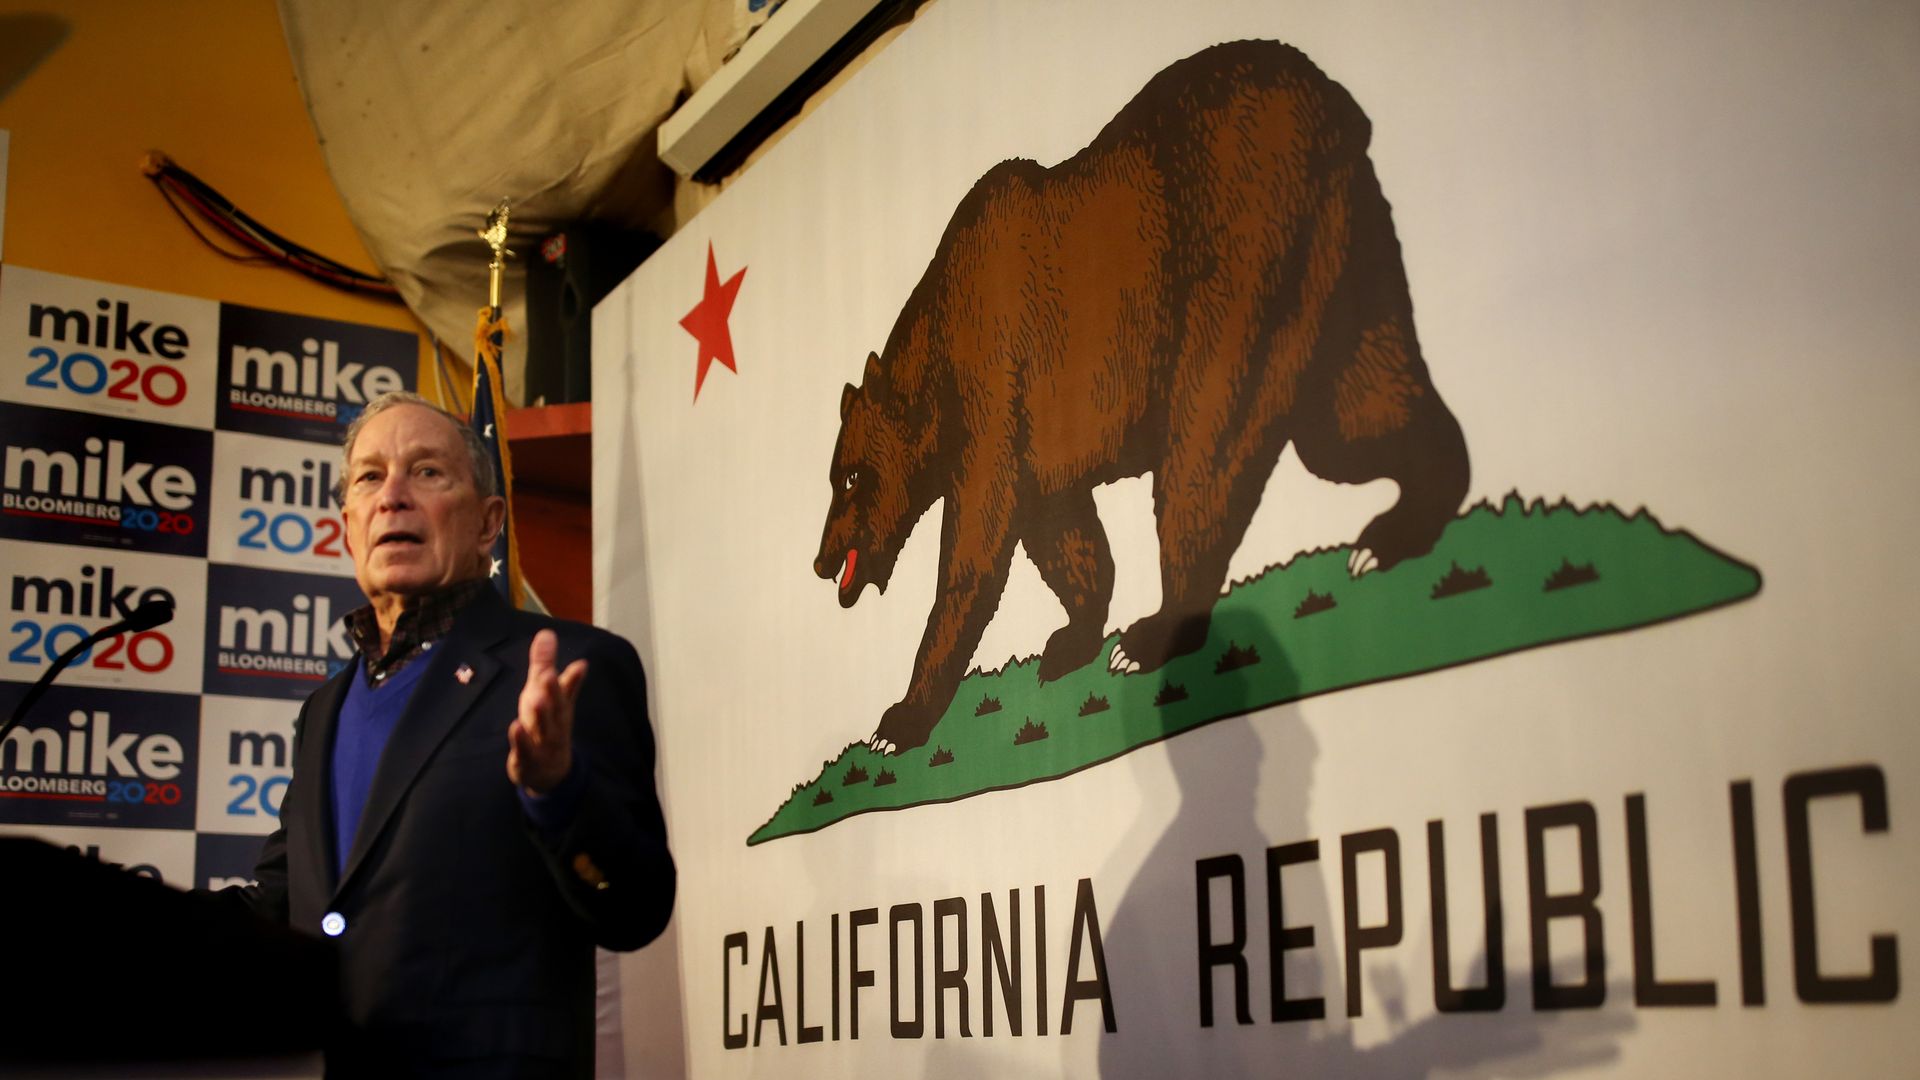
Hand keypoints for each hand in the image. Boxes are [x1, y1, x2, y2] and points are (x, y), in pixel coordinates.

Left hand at [507, 629, 587, 794]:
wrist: (550, 772)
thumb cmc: (550, 729)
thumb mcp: (553, 703)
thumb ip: (559, 676)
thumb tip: (572, 652)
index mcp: (560, 709)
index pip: (563, 692)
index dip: (563, 679)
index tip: (569, 664)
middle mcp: (554, 725)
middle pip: (555, 708)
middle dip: (552, 692)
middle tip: (547, 675)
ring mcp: (542, 743)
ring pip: (543, 729)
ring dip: (540, 715)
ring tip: (535, 699)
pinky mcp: (528, 759)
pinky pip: (525, 750)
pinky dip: (521, 740)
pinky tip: (515, 726)